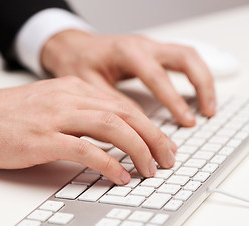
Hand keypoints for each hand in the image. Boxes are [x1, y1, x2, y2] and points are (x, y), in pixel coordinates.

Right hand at [0, 77, 175, 184]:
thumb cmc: (10, 115)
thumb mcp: (50, 104)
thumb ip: (79, 113)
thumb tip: (108, 134)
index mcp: (72, 89)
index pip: (121, 105)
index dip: (147, 125)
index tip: (161, 142)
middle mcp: (69, 98)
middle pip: (124, 114)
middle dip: (153, 137)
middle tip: (168, 157)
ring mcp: (56, 117)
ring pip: (111, 127)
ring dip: (138, 149)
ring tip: (151, 168)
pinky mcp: (43, 139)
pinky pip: (85, 150)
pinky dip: (108, 163)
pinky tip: (120, 175)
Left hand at [41, 30, 215, 126]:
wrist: (72, 47)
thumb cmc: (77, 62)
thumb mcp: (87, 85)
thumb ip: (112, 103)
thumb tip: (137, 125)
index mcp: (125, 52)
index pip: (156, 76)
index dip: (173, 100)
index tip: (186, 121)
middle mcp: (142, 45)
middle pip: (184, 57)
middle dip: (201, 85)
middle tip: (207, 112)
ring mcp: (149, 46)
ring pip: (188, 55)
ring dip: (203, 79)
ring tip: (208, 106)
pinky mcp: (151, 51)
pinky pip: (181, 59)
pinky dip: (193, 75)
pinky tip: (195, 93)